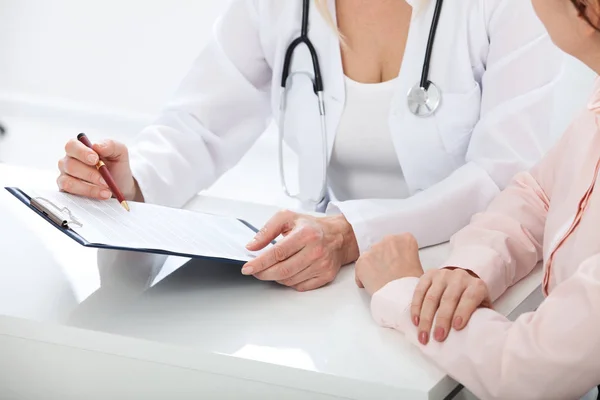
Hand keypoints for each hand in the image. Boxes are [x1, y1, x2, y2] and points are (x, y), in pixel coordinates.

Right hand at [57, 138, 140, 200]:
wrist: (121, 185)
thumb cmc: (116, 166)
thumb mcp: (119, 152)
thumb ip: (110, 145)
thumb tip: (96, 145)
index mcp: (79, 148)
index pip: (72, 145)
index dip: (81, 152)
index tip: (95, 159)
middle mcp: (69, 161)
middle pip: (70, 165)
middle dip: (90, 174)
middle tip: (105, 180)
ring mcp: (66, 176)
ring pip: (68, 181)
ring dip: (89, 187)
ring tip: (107, 191)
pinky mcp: (67, 190)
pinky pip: (70, 193)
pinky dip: (88, 194)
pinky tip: (102, 195)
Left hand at [243, 210, 358, 291]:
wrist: (338, 236)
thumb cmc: (310, 227)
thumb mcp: (286, 218)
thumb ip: (266, 231)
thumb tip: (252, 246)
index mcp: (306, 234)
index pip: (278, 253)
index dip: (260, 262)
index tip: (248, 268)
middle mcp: (316, 250)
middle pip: (283, 270)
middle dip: (264, 273)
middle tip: (255, 271)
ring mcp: (322, 265)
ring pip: (290, 280)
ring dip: (276, 277)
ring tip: (273, 268)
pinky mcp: (326, 276)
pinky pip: (300, 286)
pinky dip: (290, 282)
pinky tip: (288, 272)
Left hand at [355, 233, 423, 295]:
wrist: (400, 296)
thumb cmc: (411, 284)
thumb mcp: (419, 266)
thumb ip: (409, 258)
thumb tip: (405, 264)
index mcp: (406, 240)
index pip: (400, 242)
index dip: (398, 255)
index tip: (399, 263)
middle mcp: (389, 240)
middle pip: (384, 247)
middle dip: (385, 258)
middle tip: (390, 273)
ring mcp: (374, 250)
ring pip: (372, 256)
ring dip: (374, 265)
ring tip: (380, 280)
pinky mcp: (362, 261)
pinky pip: (360, 267)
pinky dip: (363, 276)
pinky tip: (371, 284)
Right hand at [411, 268, 490, 344]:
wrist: (460, 279)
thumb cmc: (471, 300)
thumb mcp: (482, 306)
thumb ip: (482, 317)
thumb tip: (479, 336)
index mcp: (476, 286)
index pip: (469, 297)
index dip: (463, 311)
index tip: (457, 327)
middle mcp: (459, 277)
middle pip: (448, 299)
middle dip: (442, 320)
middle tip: (438, 337)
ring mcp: (442, 275)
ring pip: (431, 297)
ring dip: (426, 318)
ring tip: (424, 335)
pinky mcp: (428, 275)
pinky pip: (419, 291)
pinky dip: (416, 308)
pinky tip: (416, 321)